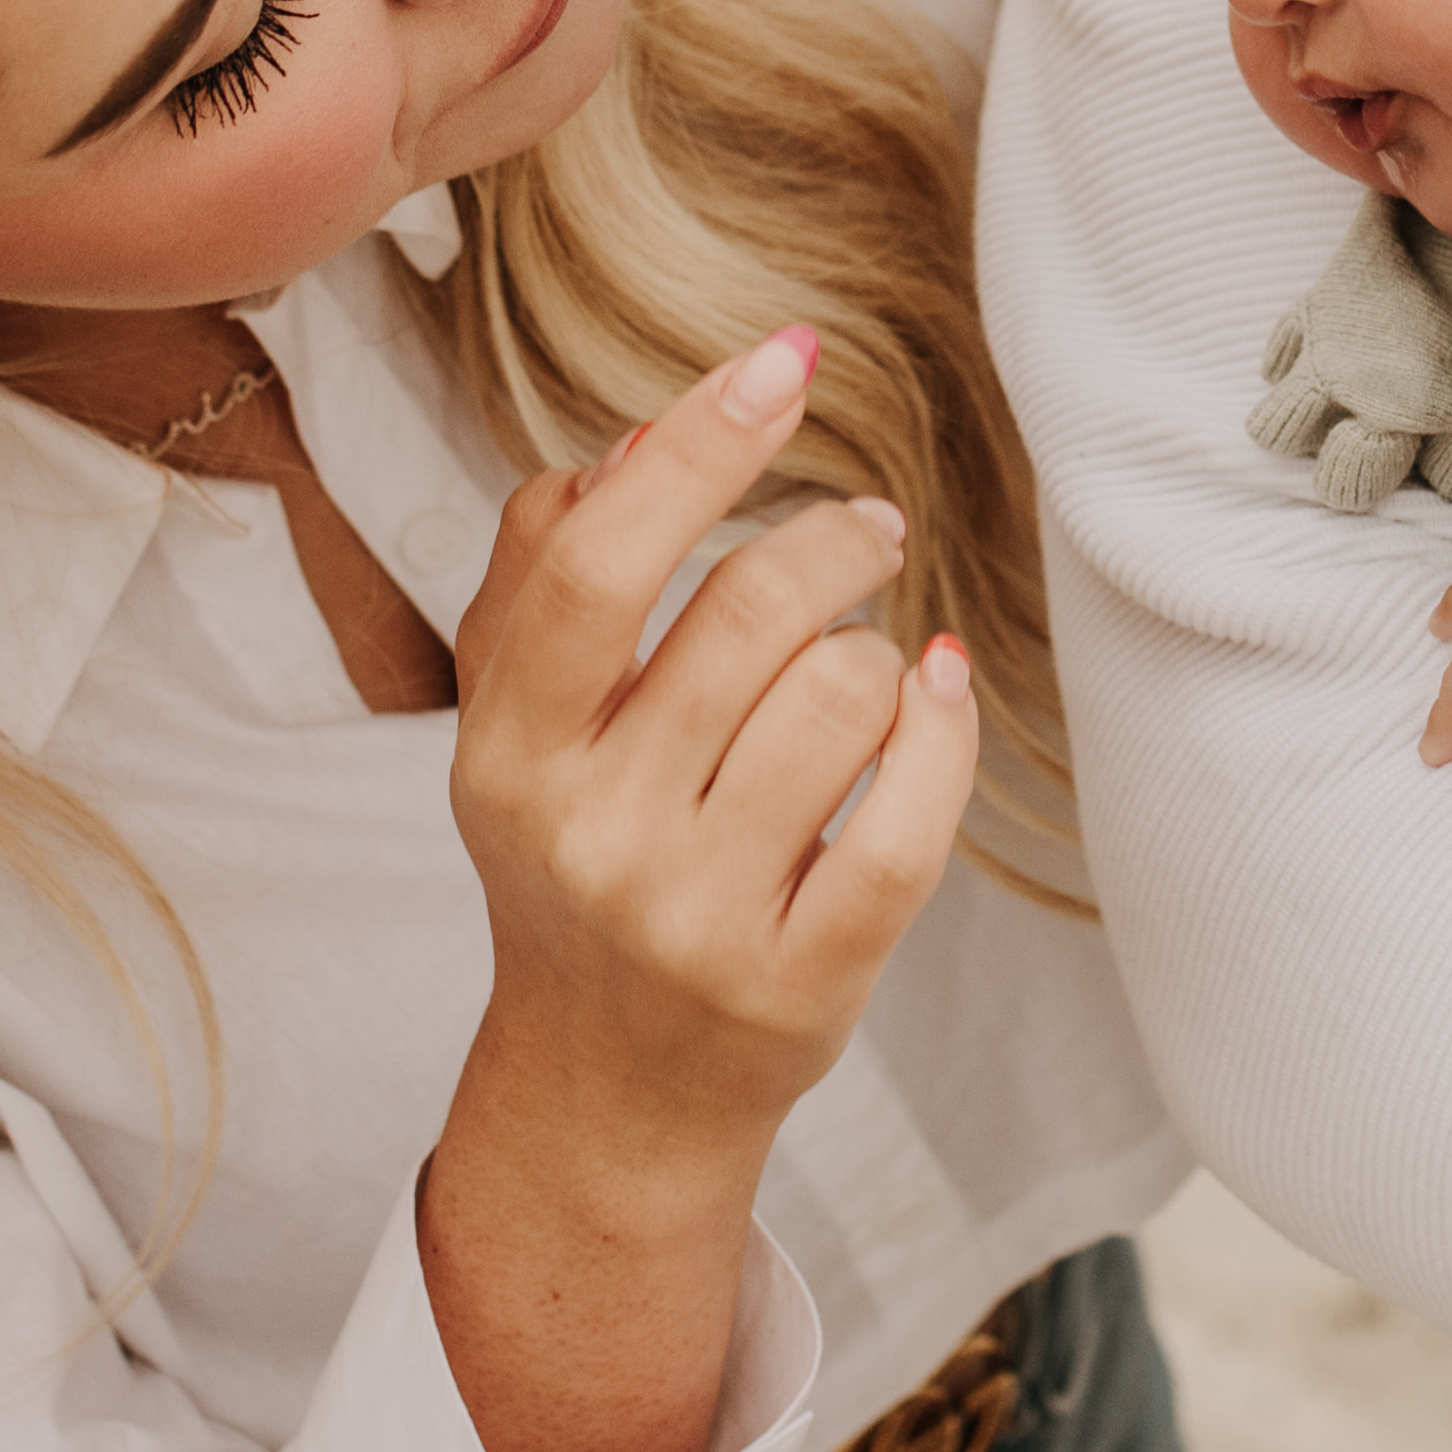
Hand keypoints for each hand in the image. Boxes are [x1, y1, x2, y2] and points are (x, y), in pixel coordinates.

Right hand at [421, 325, 983, 1451]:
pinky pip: (909, 820)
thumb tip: (625, 445)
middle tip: (867, 525)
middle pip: (747, 612)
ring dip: (874, 647)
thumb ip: (544, 576)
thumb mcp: (518, 730)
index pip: (598, 563)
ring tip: (864, 658)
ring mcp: (698, 913)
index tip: (786, 359)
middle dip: (832, 537)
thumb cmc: (575, 868)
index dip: (698, 444)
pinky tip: (934, 692)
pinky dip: (941, 733)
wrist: (602, 1092)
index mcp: (510, 751)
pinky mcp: (801, 979)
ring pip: (840, 696)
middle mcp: (595, 832)